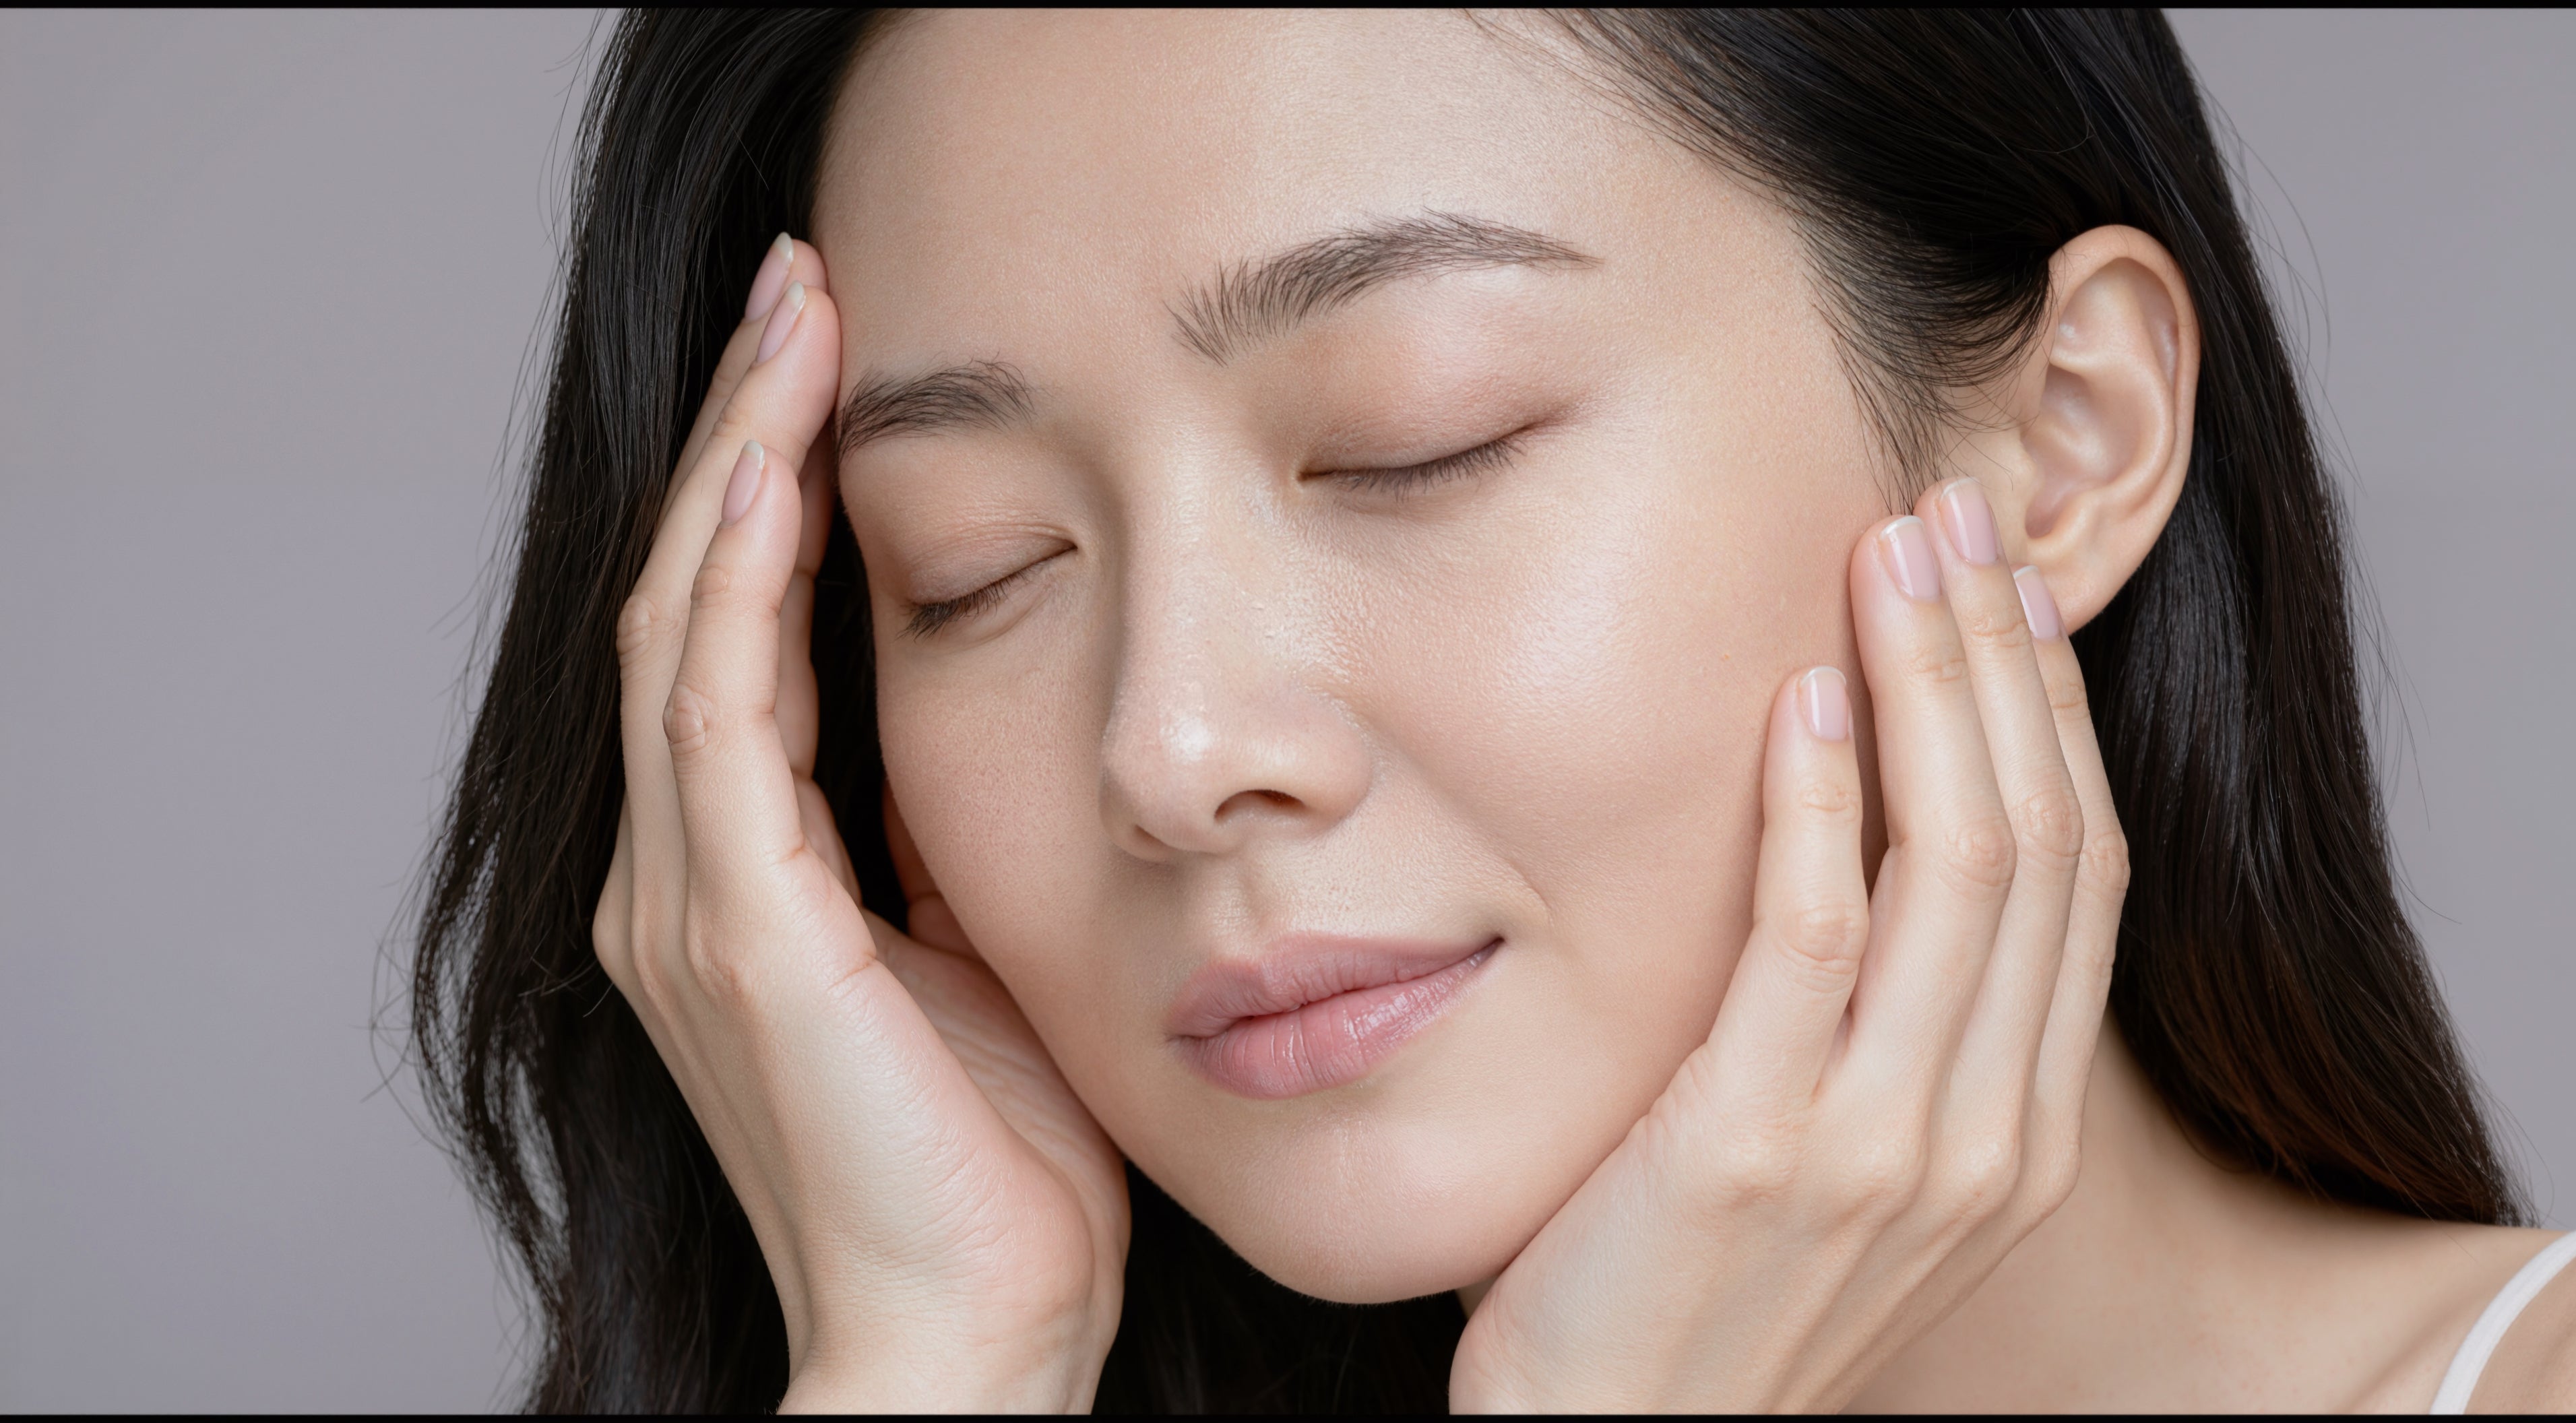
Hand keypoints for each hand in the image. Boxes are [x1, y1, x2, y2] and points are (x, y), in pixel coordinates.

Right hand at [590, 237, 1127, 1411]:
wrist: (971, 1333)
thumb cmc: (996, 1164)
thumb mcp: (971, 947)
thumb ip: (934, 837)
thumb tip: (991, 714)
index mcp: (733, 883)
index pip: (729, 637)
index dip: (761, 486)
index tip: (825, 356)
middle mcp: (677, 879)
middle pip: (683, 600)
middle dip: (739, 433)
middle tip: (794, 286)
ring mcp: (690, 903)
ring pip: (683, 628)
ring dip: (735, 465)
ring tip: (790, 322)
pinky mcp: (740, 932)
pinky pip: (718, 717)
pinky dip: (738, 582)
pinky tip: (778, 474)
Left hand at [1448, 478, 2127, 1410]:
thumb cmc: (1699, 1294)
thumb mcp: (1836, 1162)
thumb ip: (1882, 1030)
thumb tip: (1867, 850)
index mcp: (2019, 1130)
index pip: (2076, 875)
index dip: (2049, 713)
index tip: (2006, 588)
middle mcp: (1985, 1133)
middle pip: (2036, 839)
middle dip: (1999, 658)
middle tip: (1952, 511)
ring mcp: (1884, 1146)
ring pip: (1956, 863)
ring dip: (1927, 685)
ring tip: (1889, 549)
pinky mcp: (1754, 1146)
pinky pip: (1814, 937)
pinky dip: (1819, 799)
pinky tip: (1799, 688)